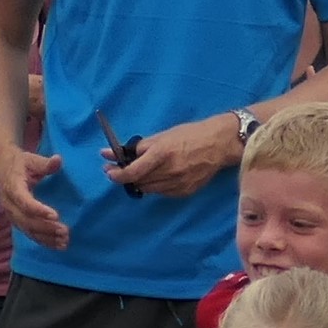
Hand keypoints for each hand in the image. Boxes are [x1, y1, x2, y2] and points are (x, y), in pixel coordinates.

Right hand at [0, 149, 72, 250]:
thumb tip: (58, 160)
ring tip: (64, 242)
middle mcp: (9, 204)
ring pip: (27, 230)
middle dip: (45, 228)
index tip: (55, 215)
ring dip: (46, 238)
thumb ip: (45, 163)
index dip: (38, 210)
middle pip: (26, 220)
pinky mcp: (16, 219)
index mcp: (12, 187)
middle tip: (64, 231)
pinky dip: (43, 240)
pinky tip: (57, 245)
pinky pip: (28, 233)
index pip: (24, 202)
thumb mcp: (31, 159)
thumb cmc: (17, 162)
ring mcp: (12, 214)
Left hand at [112, 112, 245, 199]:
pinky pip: (163, 193)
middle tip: (121, 169)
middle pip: (139, 182)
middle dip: (128, 176)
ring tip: (144, 170)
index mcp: (161, 153)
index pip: (133, 171)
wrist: (218, 144)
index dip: (117, 174)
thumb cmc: (188, 135)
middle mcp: (169, 171)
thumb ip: (137, 147)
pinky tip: (161, 175)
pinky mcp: (185, 192)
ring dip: (142, 181)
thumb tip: (109, 153)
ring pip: (149, 189)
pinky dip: (157, 186)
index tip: (109, 171)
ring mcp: (178, 184)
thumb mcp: (161, 136)